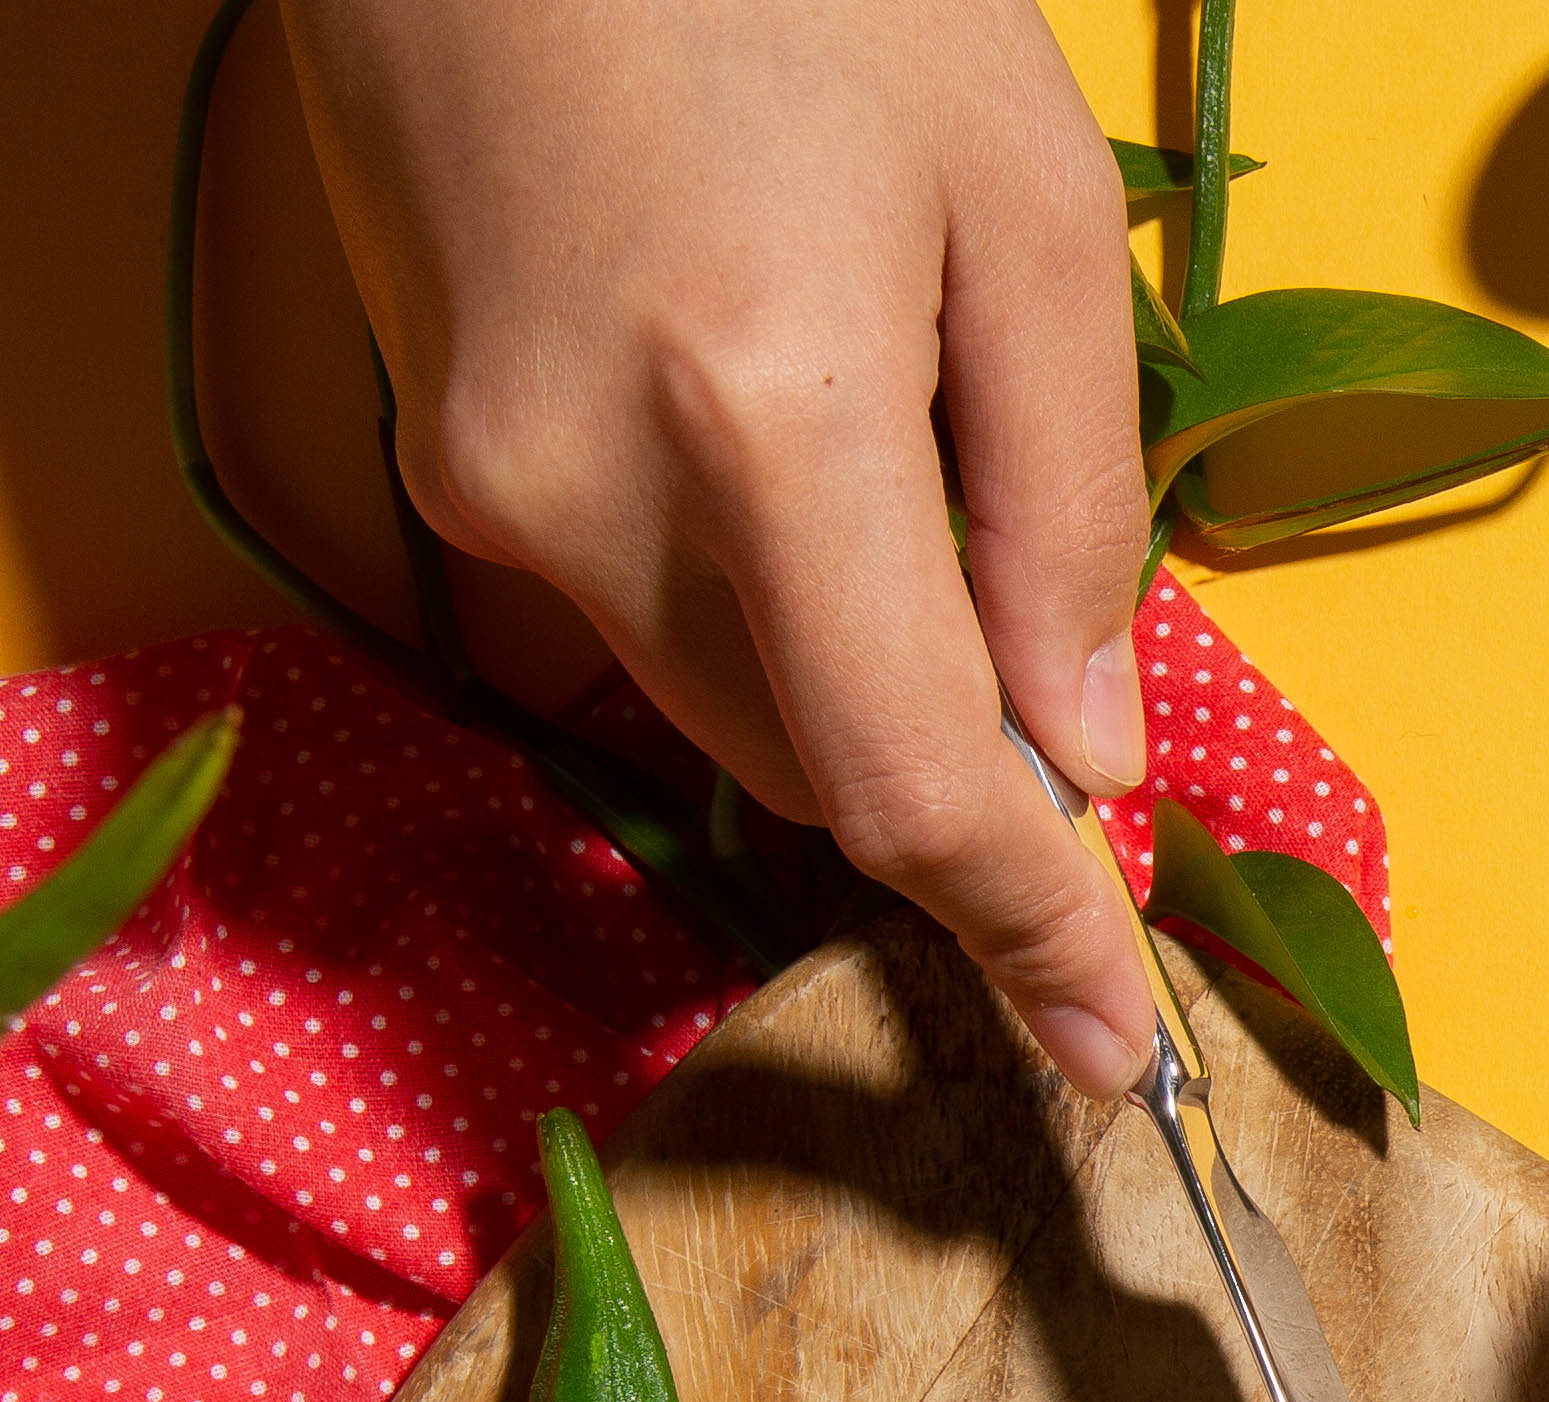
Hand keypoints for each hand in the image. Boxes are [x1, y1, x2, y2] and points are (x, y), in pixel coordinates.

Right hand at [276, 0, 1160, 1088]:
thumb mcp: (1025, 206)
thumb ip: (1071, 504)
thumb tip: (1088, 752)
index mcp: (764, 418)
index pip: (908, 787)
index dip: (1027, 933)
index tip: (1112, 1047)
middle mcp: (592, 491)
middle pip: (818, 766)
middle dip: (959, 786)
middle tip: (1077, 733)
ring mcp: (485, 484)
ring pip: (728, 702)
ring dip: (857, 683)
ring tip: (932, 518)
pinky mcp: (436, 457)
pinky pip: (642, 605)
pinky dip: (757, 596)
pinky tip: (800, 442)